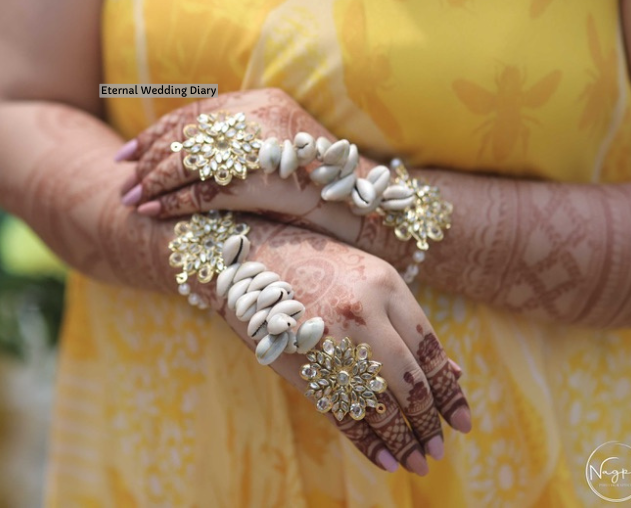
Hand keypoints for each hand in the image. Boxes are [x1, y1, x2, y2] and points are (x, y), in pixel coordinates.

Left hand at [116, 89, 375, 225]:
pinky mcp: (262, 178)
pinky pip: (204, 190)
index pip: (194, 113)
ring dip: (154, 182)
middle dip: (147, 158)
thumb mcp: (278, 151)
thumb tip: (196, 158)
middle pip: (185, 134)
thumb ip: (242, 144)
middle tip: (122, 178)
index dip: (156, 132)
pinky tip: (154, 213)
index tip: (128, 151)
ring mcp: (260, 144)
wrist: (369, 203)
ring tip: (130, 199)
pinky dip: (174, 202)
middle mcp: (257, 114)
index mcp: (260, 102)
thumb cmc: (324, 183)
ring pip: (188, 160)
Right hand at [190, 217, 470, 475]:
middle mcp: (363, 312)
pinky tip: (385, 459)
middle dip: (428, 422)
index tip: (464, 422)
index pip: (430, 350)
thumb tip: (452, 373)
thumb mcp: (370, 278)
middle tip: (438, 449)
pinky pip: (340, 410)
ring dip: (402, 440)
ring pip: (378, 403)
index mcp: (386, 285)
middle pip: (409, 382)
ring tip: (418, 462)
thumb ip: (408, 322)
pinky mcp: (300, 360)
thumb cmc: (318, 263)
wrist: (251, 253)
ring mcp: (329, 338)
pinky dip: (366, 441)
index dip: (451, 392)